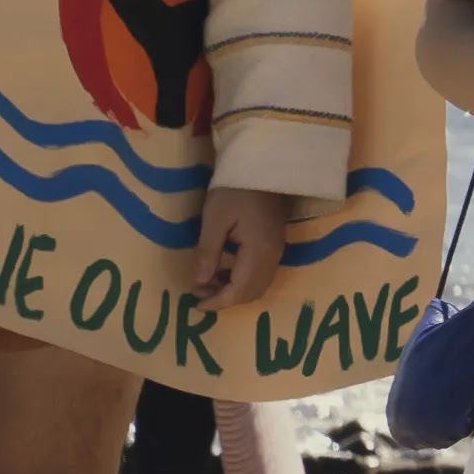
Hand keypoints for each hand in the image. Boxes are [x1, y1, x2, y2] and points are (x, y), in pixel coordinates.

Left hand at [189, 183, 293, 311]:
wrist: (261, 168)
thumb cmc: (234, 190)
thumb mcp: (213, 220)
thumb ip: (208, 253)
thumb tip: (200, 283)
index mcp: (259, 251)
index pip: (240, 290)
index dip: (218, 301)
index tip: (195, 305)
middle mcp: (273, 256)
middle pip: (252, 292)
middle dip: (226, 299)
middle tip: (198, 294)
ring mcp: (277, 251)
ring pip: (258, 285)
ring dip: (233, 290)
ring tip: (207, 284)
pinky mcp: (275, 245)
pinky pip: (260, 274)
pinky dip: (241, 280)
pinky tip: (223, 271)